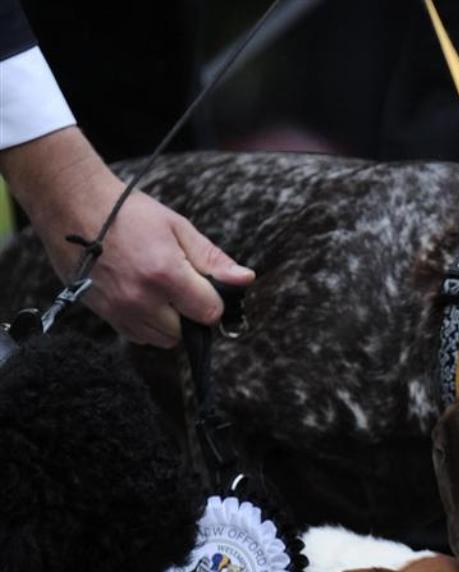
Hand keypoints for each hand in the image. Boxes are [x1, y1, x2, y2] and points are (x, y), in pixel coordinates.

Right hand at [0, 127, 253, 346]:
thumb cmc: (128, 213)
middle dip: (191, 313)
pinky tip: (142, 298)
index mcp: (166, 274)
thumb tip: (246, 279)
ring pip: (163, 339)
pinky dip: (147, 324)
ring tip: (160, 290)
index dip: (213, 301)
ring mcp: (120, 310)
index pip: (210, 313)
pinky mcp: (104, 315)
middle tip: (180, 286)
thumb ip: (213, 259)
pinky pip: (139, 336)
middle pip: (187, 331)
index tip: (204, 286)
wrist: (73, 206)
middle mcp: (142, 298)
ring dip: (170, 322)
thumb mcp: (178, 228)